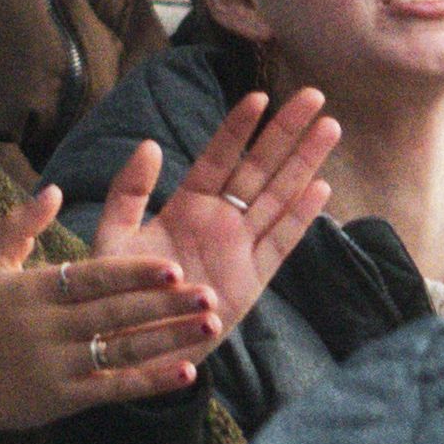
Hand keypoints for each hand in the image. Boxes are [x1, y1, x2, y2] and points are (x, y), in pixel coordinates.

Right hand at [0, 187, 214, 428]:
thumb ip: (20, 225)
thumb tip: (53, 188)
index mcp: (33, 291)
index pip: (92, 278)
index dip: (133, 273)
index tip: (172, 267)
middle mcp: (48, 328)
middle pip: (114, 314)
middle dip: (164, 304)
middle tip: (207, 292)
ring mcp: (58, 366)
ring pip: (121, 350)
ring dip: (168, 339)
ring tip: (208, 328)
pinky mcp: (65, 400)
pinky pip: (115, 389)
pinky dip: (151, 382)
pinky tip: (185, 373)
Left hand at [84, 92, 340, 344]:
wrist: (135, 348)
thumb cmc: (117, 293)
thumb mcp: (114, 236)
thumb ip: (129, 191)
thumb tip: (151, 143)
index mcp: (187, 205)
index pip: (219, 156)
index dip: (239, 127)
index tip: (259, 95)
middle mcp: (219, 221)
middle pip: (260, 167)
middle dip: (286, 131)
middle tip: (313, 95)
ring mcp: (240, 248)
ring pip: (279, 196)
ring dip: (304, 163)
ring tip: (329, 127)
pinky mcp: (253, 280)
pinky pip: (281, 241)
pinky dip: (301, 216)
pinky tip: (321, 186)